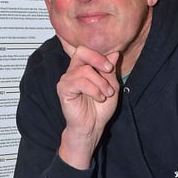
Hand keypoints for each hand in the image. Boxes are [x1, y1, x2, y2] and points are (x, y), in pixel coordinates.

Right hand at [56, 44, 119, 169]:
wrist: (93, 126)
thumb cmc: (100, 108)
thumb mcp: (111, 86)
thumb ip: (110, 70)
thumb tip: (114, 53)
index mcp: (83, 68)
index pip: (87, 50)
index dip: (100, 55)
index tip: (110, 67)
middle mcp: (73, 71)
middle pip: (81, 52)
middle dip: (98, 60)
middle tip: (108, 71)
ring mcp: (66, 79)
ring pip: (85, 70)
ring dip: (100, 83)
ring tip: (105, 94)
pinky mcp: (63, 89)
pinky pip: (80, 82)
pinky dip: (93, 90)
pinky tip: (98, 98)